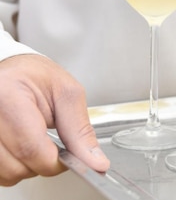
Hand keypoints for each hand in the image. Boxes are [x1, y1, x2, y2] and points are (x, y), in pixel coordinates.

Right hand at [0, 54, 109, 185]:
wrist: (12, 71)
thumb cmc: (35, 77)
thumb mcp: (66, 94)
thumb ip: (80, 130)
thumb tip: (95, 162)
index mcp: (8, 96)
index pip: (30, 148)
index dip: (55, 161)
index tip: (70, 158)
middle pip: (17, 166)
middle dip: (42, 163)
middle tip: (49, 142)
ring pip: (6, 175)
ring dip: (26, 166)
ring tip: (32, 141)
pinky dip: (13, 166)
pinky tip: (18, 146)